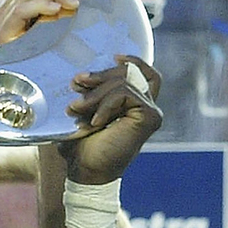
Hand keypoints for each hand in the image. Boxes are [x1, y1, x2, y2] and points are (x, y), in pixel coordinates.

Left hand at [60, 55, 162, 184]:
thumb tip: (81, 75)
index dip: (132, 61)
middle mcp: (148, 106)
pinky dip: (105, 104)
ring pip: (125, 82)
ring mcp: (151, 112)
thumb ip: (91, 93)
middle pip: (129, 72)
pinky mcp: (150, 117)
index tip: (113, 57)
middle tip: (76, 84)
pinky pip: (126, 94)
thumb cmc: (82, 145)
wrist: (86, 170)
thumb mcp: (84, 112)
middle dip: (100, 75)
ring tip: (76, 109)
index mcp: (134, 104)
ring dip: (96, 93)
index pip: (143, 73)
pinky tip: (94, 121)